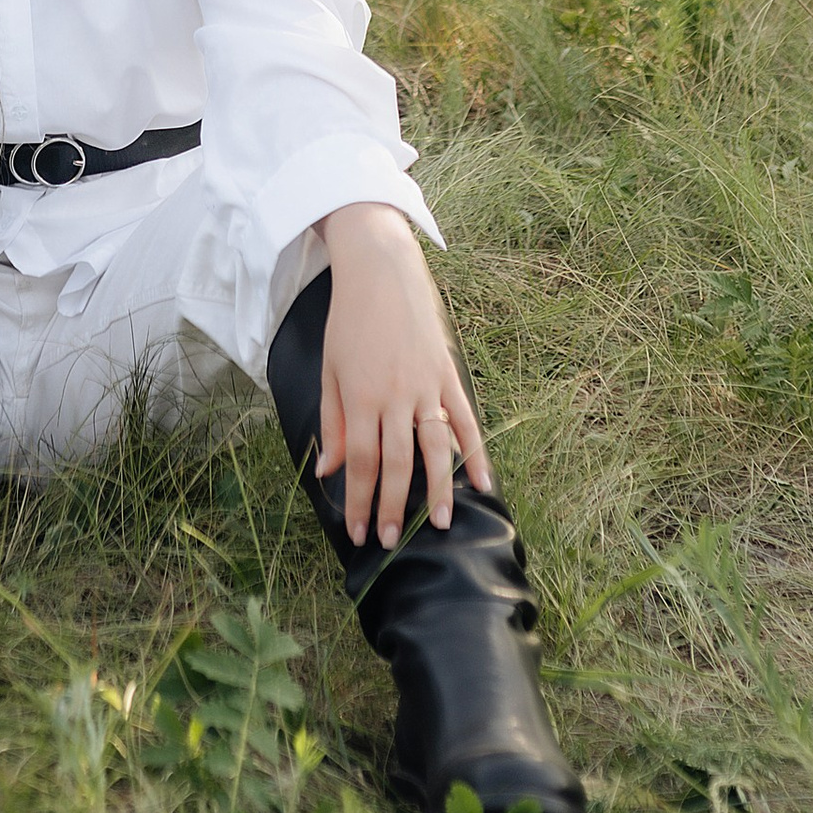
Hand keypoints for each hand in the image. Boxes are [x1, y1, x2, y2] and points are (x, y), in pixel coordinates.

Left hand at [314, 200, 491, 548]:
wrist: (380, 271)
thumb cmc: (349, 322)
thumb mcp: (329, 370)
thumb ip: (333, 423)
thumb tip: (330, 471)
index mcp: (361, 396)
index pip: (361, 461)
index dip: (360, 500)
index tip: (358, 531)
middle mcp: (395, 395)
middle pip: (397, 462)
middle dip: (392, 506)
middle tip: (390, 541)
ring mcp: (426, 385)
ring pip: (435, 447)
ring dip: (438, 489)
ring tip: (440, 524)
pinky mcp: (447, 374)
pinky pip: (465, 419)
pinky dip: (476, 452)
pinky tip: (483, 482)